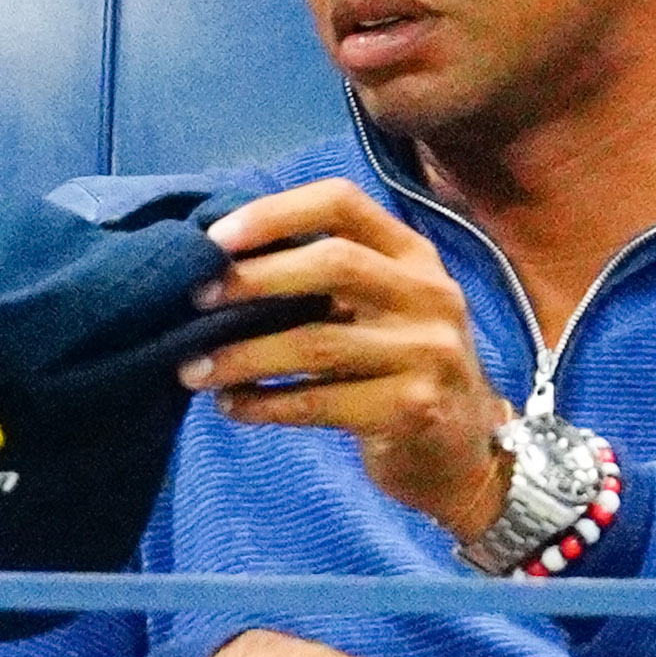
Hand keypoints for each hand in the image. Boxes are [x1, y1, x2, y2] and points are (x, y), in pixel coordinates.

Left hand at [179, 180, 514, 542]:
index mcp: (413, 255)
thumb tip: (221, 261)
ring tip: (192, 369)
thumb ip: (327, 280)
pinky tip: (232, 406)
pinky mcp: (413, 409)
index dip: (275, 212)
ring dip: (243, 356)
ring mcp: (427, 353)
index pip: (343, 203)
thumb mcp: (382, 309)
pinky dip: (265, 404)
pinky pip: (319, 403)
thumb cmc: (400, 370)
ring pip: (317, 343)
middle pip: (333, 263)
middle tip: (195, 301)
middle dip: (254, 279)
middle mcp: (429, 295)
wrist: (463, 453)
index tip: (215, 238)